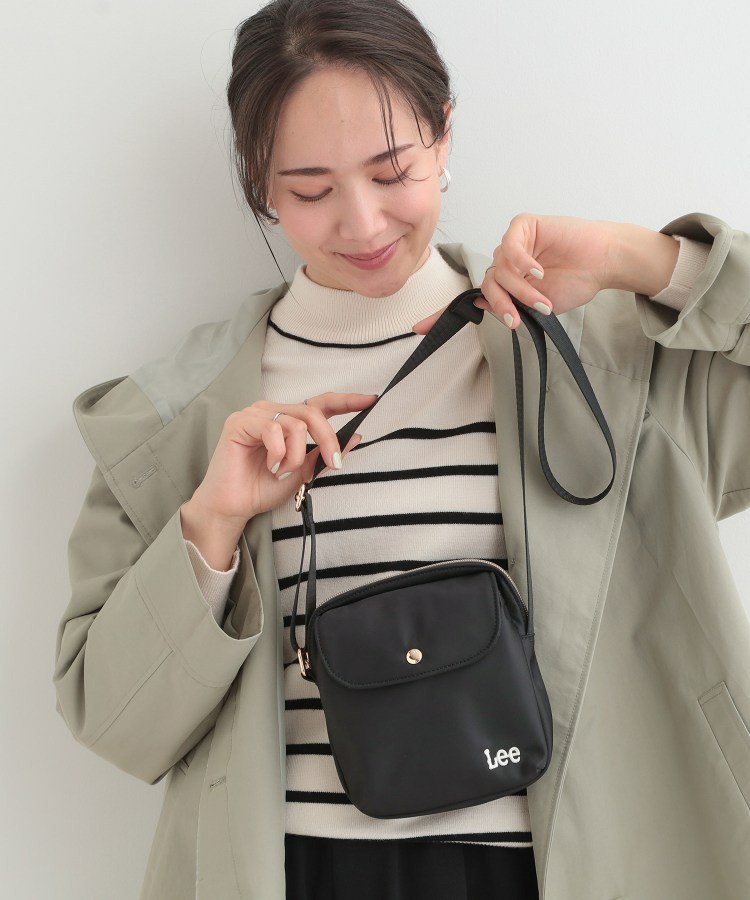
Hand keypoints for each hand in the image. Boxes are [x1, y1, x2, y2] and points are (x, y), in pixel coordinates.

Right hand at [180, 392, 376, 567]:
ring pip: (296, 423)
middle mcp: (272, 411)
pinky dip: (279, 453)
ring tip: (284, 472)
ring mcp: (255, 414)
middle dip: (329, 439)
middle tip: (333, 462)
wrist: (235, 506)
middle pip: (313, 412)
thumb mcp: (305, 471)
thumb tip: (356, 436)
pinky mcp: (240, 422)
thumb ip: (326, 453)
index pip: (321, 403)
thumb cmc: (264, 488)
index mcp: (288, 419)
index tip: (371, 400)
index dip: (347, 400)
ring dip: (297, 455)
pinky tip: (271, 467)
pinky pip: (273, 429)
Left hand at [413, 213, 617, 332]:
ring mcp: (513, 242)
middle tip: (518, 319)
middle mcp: (505, 261)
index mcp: (505, 282)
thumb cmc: (576, 282)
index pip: (469, 297)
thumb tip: (480, 306)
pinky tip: (537, 272)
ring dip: (519, 289)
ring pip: (498, 269)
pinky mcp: (524, 225)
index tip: (419, 330)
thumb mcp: (537, 304)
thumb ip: (509, 305)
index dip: (443, 313)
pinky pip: (509, 246)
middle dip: (501, 305)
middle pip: (486, 285)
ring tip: (541, 300)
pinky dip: (521, 262)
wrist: (603, 262)